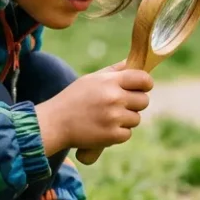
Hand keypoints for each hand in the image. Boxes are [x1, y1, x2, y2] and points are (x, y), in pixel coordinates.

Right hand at [36, 61, 152, 154]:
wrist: (54, 123)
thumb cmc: (73, 99)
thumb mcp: (91, 79)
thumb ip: (114, 71)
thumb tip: (132, 63)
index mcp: (110, 81)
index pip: (143, 79)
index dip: (145, 84)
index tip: (141, 88)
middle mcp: (114, 98)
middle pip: (144, 101)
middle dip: (135, 103)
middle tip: (120, 105)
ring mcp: (114, 118)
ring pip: (136, 119)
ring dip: (126, 120)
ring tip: (107, 117)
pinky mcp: (112, 136)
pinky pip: (127, 134)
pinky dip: (118, 134)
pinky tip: (104, 128)